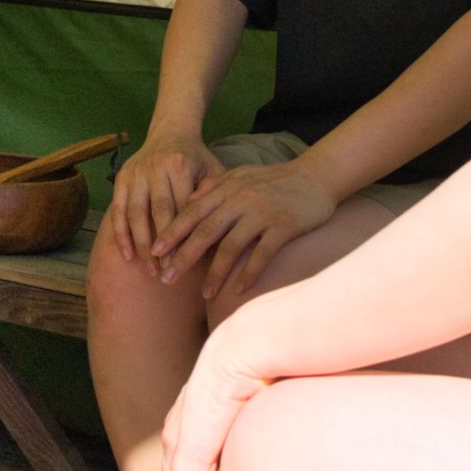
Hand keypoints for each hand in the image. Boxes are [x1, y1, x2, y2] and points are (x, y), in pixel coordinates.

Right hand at [110, 132, 222, 261]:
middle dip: (160, 246)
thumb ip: (213, 196)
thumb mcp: (213, 170)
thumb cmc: (197, 159)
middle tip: (165, 274)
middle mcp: (155, 167)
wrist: (172, 130)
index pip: (181, 208)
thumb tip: (214, 230)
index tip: (184, 263)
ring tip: (148, 270)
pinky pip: (119, 209)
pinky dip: (121, 234)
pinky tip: (127, 255)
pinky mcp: (122, 177)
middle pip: (157, 213)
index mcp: (180, 165)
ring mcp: (135, 172)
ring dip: (140, 245)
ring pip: (135, 213)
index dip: (182, 237)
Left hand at [151, 160, 335, 298]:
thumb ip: (215, 189)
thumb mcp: (241, 177)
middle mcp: (240, 199)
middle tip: (167, 279)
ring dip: (215, 273)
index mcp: (226, 188)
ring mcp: (261, 212)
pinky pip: (261, 254)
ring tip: (204, 294)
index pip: (192, 212)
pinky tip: (238, 290)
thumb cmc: (275, 180)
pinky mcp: (283, 226)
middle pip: (205, 231)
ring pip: (231, 247)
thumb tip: (188, 204)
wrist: (316, 176)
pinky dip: (248, 274)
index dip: (171, 233)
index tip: (154, 253)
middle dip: (183, 257)